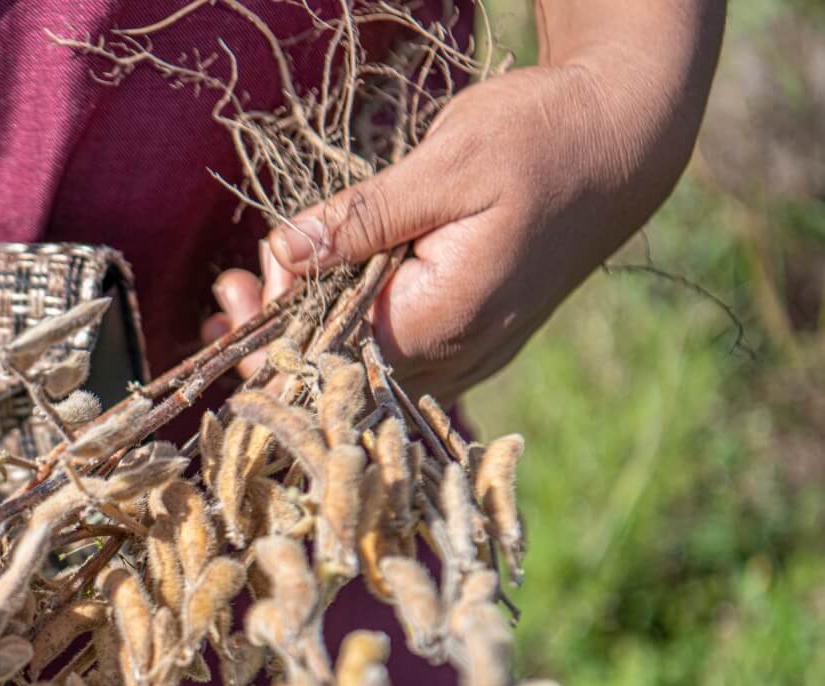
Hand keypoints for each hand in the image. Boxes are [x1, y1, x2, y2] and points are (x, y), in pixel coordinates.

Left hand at [208, 28, 720, 402]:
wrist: (624, 142)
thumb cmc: (539, 141)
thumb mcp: (445, 165)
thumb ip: (361, 219)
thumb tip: (283, 253)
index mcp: (443, 324)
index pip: (328, 360)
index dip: (270, 335)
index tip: (234, 290)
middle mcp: (455, 358)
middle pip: (339, 374)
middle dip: (275, 334)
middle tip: (231, 284)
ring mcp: (466, 355)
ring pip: (361, 367)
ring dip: (302, 331)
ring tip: (255, 283)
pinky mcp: (469, 339)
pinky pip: (390, 352)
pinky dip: (341, 327)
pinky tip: (308, 296)